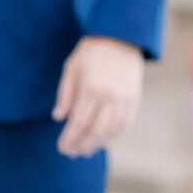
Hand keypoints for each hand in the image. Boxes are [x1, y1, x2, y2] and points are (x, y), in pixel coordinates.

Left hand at [53, 36, 143, 157]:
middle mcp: (110, 97)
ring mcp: (124, 100)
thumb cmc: (90, 54)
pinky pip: (124, 124)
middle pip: (95, 132)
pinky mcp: (134, 100)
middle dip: (82, 146)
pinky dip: (113, 136)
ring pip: (111, 131)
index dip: (70, 139)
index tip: (62, 147)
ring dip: (97, 145)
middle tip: (71, 153)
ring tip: (85, 151)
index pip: (79, 123)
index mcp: (91, 89)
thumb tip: (58, 118)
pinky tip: (102, 141)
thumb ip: (65, 95)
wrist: (120, 38)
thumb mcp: (71, 70)